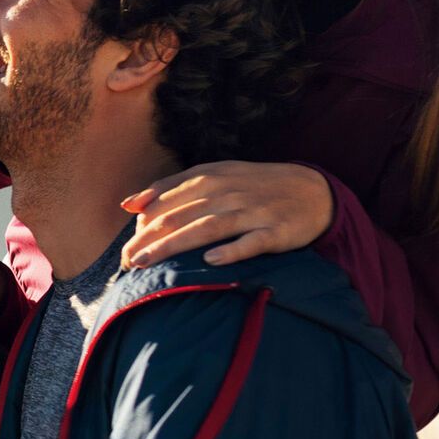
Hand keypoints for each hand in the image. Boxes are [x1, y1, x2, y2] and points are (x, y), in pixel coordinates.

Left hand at [120, 161, 333, 268]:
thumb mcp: (214, 176)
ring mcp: (253, 211)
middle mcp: (228, 192)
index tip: (124, 251)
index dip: (142, 227)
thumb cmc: (253, 186)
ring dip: (174, 245)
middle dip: (148, 240)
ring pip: (207, 227)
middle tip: (126, 262)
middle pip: (179, 216)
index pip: (166, 201)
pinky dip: (231, 250)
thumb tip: (128, 204)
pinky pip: (251, 241)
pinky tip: (210, 261)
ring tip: (147, 263)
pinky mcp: (276, 230)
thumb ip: (170, 188)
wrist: (314, 190)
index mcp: (209, 178)